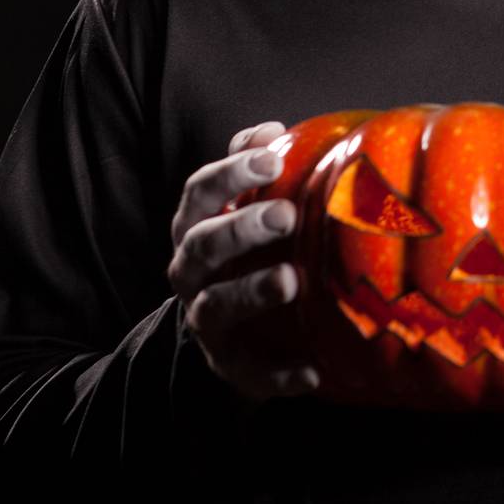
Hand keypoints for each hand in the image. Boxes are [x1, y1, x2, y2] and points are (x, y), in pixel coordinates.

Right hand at [167, 120, 320, 402]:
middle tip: (286, 215)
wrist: (230, 332)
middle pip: (203, 246)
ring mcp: (207, 321)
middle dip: (241, 229)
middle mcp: (191, 273)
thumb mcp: (240, 208)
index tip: (270, 161)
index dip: (230, 174)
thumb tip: (271, 129)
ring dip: (252, 292)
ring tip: (291, 280)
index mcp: (195, 227)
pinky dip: (280, 375)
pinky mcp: (233, 367)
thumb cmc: (244, 252)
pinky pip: (253, 374)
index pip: (200, 193)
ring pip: (216, 306)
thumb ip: (251, 167)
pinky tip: (313, 371)